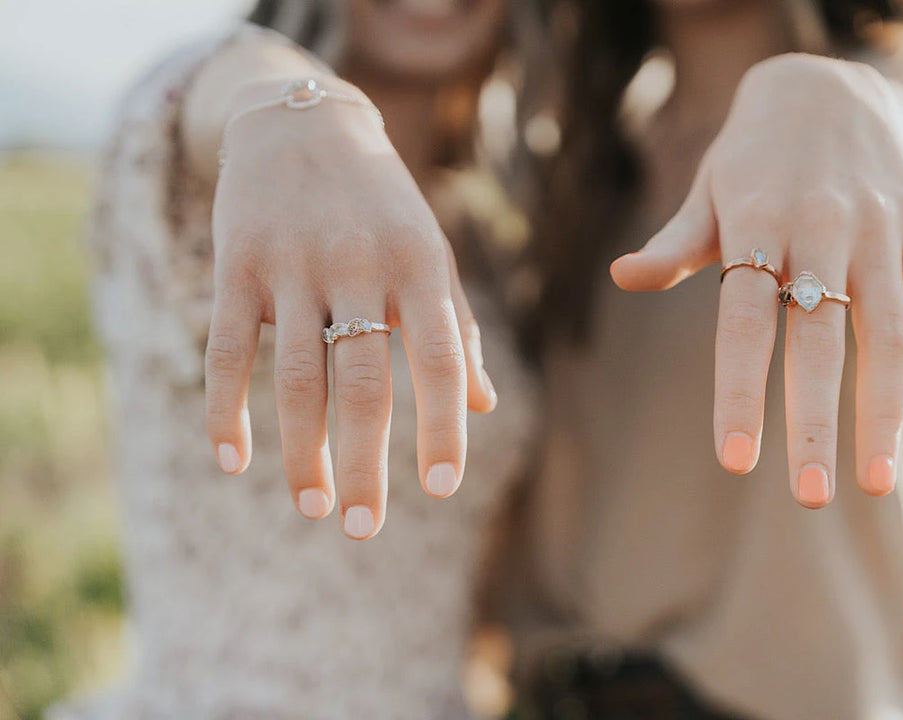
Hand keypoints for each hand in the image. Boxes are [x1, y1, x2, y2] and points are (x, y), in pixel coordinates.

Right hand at [204, 77, 496, 537]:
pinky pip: (228, 349)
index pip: (441, 359)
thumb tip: (484, 404)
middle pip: (365, 383)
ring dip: (302, 452)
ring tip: (313, 506)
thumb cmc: (382, 204)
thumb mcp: (431, 254)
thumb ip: (456, 327)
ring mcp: (293, 266)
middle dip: (366, 463)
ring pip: (298, 376)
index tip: (442, 489)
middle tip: (364, 529)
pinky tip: (231, 460)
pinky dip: (226, 408)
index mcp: (419, 266)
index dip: (443, 426)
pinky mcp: (237, 265)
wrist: (302, 121)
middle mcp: (359, 267)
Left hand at [610, 54, 902, 507]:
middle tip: (809, 495)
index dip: (740, 391)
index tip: (737, 460)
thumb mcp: (708, 192)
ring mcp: (880, 229)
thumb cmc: (752, 159)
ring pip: (885, 331)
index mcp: (757, 225)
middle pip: (817, 338)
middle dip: (813, 421)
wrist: (828, 86)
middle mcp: (822, 229)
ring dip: (883, 411)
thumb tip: (621, 276)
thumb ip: (674, 245)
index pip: (744, 322)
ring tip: (875, 482)